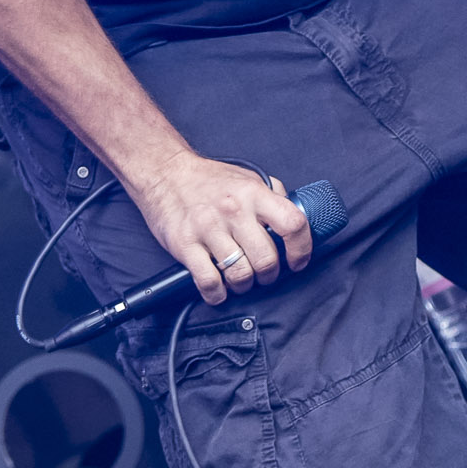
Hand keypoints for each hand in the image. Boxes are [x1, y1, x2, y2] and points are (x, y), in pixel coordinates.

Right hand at [130, 150, 312, 304]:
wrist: (165, 173)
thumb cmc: (209, 179)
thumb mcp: (248, 177)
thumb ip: (273, 195)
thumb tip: (295, 215)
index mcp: (254, 194)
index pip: (293, 224)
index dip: (301, 249)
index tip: (297, 261)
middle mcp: (234, 211)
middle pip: (267, 260)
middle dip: (269, 275)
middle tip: (264, 273)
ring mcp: (209, 229)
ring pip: (240, 275)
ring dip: (244, 285)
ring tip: (241, 279)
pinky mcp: (186, 245)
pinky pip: (209, 282)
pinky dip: (217, 294)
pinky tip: (219, 289)